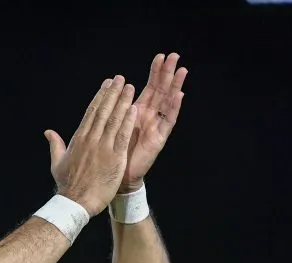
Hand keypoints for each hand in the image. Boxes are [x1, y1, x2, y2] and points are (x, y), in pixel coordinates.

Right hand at [45, 76, 136, 215]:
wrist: (76, 202)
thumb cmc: (67, 185)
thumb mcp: (57, 163)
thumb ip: (56, 145)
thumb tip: (48, 132)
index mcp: (78, 139)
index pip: (91, 112)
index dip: (100, 96)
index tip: (107, 84)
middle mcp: (91, 140)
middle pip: (103, 111)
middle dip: (113, 93)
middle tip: (121, 79)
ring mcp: (103, 148)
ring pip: (114, 120)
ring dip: (122, 102)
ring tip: (130, 87)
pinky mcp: (115, 158)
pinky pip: (122, 135)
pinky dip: (128, 121)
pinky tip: (134, 109)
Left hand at [121, 53, 187, 191]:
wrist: (116, 176)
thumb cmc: (113, 152)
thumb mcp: (111, 126)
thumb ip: (112, 109)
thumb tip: (109, 90)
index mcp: (138, 111)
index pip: (149, 87)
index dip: (155, 72)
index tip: (159, 57)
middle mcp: (149, 116)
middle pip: (161, 91)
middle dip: (168, 74)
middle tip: (174, 56)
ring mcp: (156, 127)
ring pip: (168, 103)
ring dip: (175, 86)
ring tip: (182, 70)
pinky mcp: (159, 139)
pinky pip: (167, 121)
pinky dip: (173, 108)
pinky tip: (178, 95)